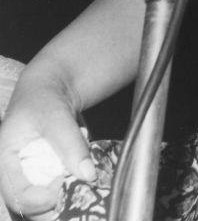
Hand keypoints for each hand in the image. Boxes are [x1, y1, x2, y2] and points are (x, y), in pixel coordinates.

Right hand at [0, 65, 94, 219]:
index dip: (44, 199)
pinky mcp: (42, 178)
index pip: (19, 197)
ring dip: (64, 199)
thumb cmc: (45, 98)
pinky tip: (79, 173)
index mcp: (4, 162)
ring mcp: (27, 179)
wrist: (49, 89)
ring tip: (79, 178)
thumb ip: (71, 144)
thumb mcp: (57, 116)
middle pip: (29, 209)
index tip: (68, 184)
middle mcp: (13, 177)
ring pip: (43, 207)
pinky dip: (69, 189)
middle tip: (78, 187)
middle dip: (55, 205)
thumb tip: (88, 175)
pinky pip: (54, 194)